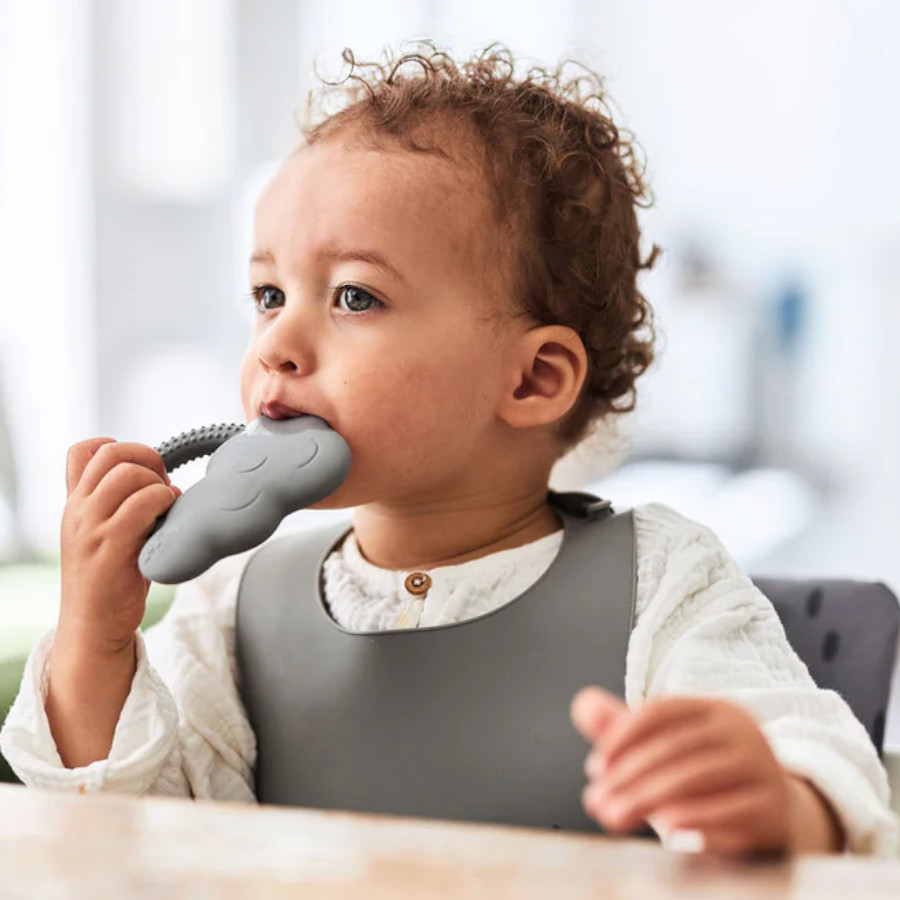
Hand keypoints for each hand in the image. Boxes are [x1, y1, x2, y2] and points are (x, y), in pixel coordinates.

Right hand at [59, 438, 180, 655]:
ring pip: (129, 475)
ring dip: (158, 485)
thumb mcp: (104, 533)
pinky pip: (143, 505)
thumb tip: (162, 476)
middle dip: (148, 460)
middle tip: (163, 486)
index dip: (121, 447)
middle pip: (112, 453)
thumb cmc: (111, 578)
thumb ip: (120, 505)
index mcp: (75, 503)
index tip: (144, 471)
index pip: (83, 450)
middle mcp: (78, 511)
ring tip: (166, 508)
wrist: (92, 627)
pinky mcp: (111, 547)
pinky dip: (165, 503)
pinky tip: (169, 522)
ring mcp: (91, 528)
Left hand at [570, 686, 795, 855]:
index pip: (660, 711)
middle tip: (596, 802)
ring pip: (696, 778)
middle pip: (673, 747)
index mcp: (714, 709)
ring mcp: (763, 768)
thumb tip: (582, 704)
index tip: (594, 768)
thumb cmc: (710, 780)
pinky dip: (696, 820)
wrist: (778, 816)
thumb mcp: (669, 750)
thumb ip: (625, 729)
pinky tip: (667, 830)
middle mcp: (742, 731)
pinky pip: (731, 812)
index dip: (621, 737)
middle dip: (626, 777)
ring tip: (615, 817)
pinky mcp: (773, 809)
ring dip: (648, 799)